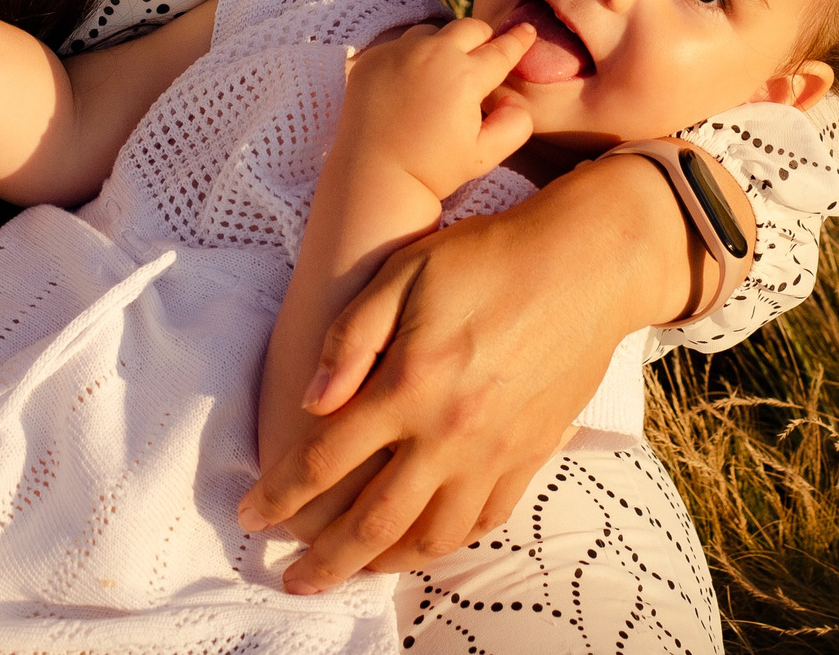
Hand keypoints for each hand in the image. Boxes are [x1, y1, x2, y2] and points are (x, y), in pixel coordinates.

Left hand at [237, 153, 693, 591]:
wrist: (588, 263)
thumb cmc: (489, 257)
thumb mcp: (405, 272)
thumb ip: (351, 337)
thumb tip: (311, 401)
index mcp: (408, 386)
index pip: (325, 461)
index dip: (280, 496)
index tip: (250, 515)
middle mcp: (449, 433)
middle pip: (372, 520)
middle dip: (324, 561)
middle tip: (292, 581)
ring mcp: (495, 451)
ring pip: (431, 536)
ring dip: (384, 563)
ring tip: (355, 571)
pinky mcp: (530, 454)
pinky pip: (483, 520)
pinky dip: (447, 543)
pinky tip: (426, 542)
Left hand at [338, 17, 536, 198]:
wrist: (373, 176)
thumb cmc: (432, 170)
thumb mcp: (485, 156)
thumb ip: (515, 124)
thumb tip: (513, 99)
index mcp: (466, 76)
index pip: (501, 50)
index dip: (518, 40)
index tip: (527, 30)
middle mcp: (433, 54)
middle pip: (470, 28)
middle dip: (483, 39)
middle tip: (482, 58)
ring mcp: (398, 52)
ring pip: (433, 32)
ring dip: (444, 46)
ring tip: (441, 74)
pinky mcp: (372, 58)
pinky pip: (400, 45)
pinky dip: (411, 57)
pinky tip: (409, 85)